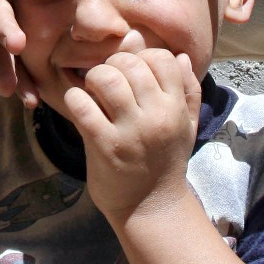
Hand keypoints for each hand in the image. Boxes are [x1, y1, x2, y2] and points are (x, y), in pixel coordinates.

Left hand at [63, 48, 200, 221]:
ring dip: (93, 79)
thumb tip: (180, 56)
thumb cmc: (166, 162)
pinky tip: (81, 109)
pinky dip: (75, 99)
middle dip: (113, 65)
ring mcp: (129, 131)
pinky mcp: (104, 145)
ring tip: (94, 92)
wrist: (150, 207)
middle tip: (108, 81)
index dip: (142, 57)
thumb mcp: (187, 127)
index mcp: (176, 108)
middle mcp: (156, 116)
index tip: (132, 74)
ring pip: (105, 78)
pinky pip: (82, 105)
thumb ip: (188, 91)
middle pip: (130, 63)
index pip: (162, 58)